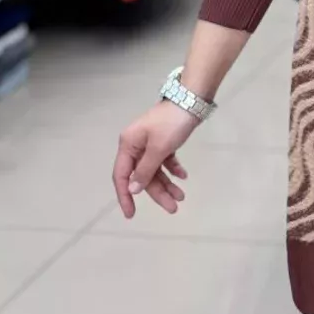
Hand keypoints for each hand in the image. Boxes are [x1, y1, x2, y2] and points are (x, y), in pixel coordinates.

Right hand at [112, 103, 196, 218]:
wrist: (192, 99)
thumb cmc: (172, 123)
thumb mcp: (159, 148)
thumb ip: (145, 170)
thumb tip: (132, 189)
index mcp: (128, 145)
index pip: (122, 176)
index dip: (125, 196)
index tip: (131, 214)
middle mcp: (136, 145)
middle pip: (142, 176)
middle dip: (157, 193)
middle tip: (173, 208)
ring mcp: (150, 143)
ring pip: (155, 170)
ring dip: (167, 184)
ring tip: (182, 197)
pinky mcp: (164, 140)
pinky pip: (165, 160)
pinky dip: (173, 169)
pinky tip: (183, 176)